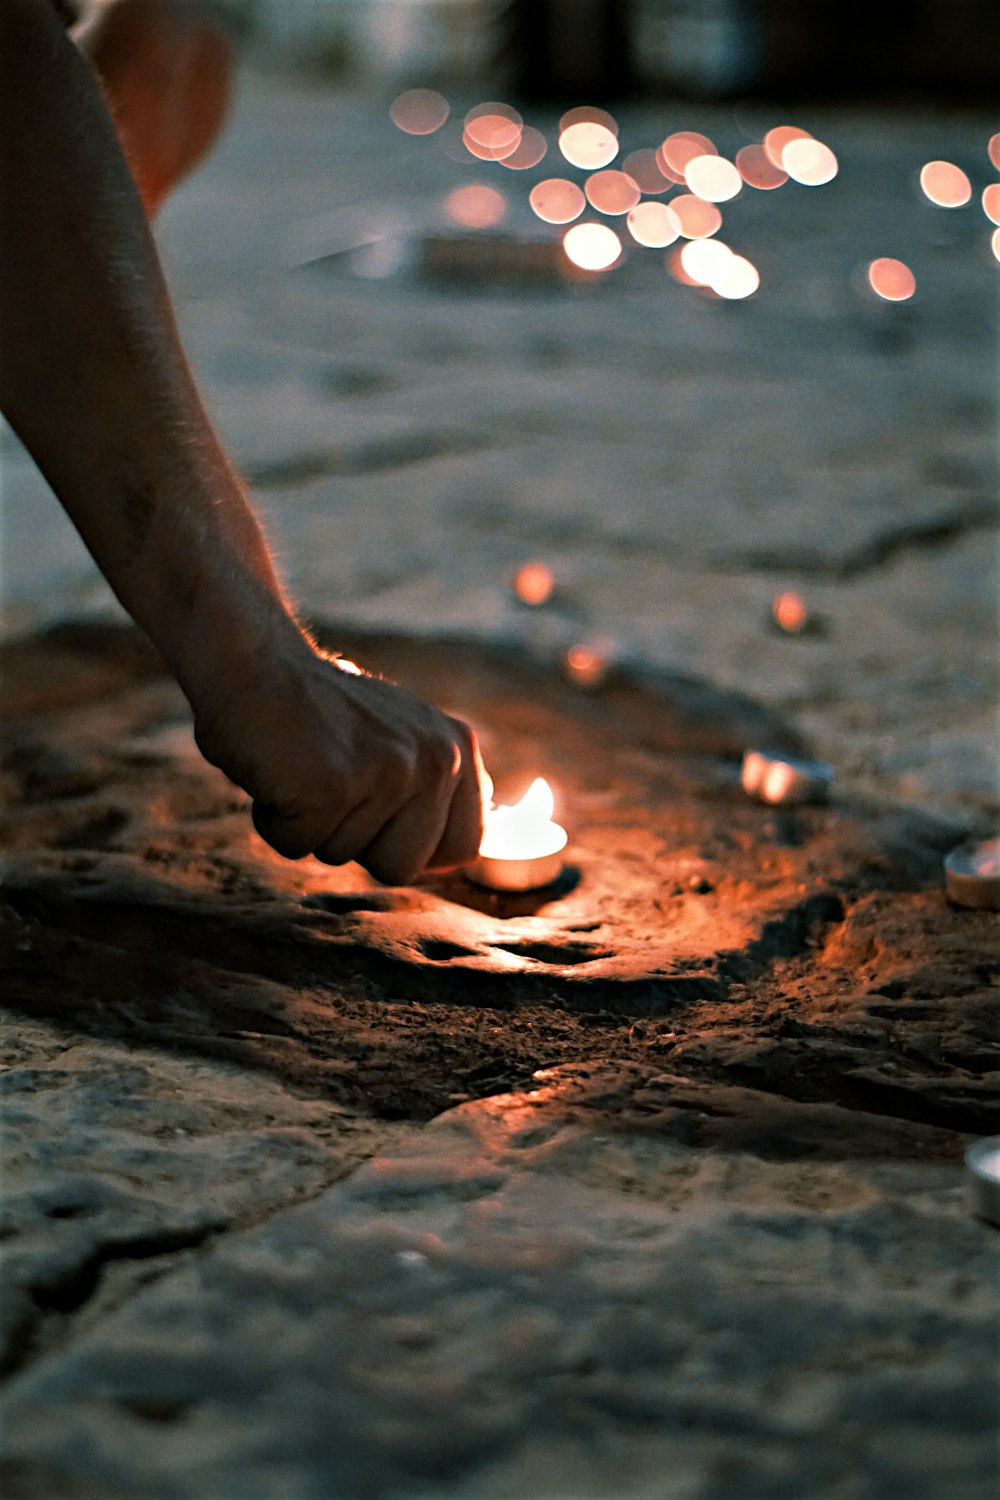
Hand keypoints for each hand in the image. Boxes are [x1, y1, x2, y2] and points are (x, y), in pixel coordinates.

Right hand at [191, 638, 484, 884]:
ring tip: (304, 768)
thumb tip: (469, 849)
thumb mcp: (399, 739)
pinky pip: (297, 845)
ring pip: (341, 856)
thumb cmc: (318, 714)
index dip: (410, 850)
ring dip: (309, 824)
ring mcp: (388, 773)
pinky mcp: (334, 788)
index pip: (463, 847)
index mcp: (456, 750)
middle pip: (401, 867)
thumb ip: (435, 788)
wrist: (253, 664)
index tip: (375, 819)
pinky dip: (273, 819)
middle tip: (331, 784)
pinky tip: (278, 771)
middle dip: (356, 845)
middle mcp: (434, 760)